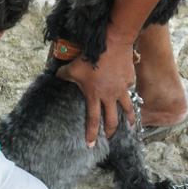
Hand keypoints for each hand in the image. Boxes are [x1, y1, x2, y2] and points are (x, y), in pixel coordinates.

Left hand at [56, 28, 135, 144]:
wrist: (113, 43)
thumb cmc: (92, 57)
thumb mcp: (73, 67)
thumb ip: (64, 75)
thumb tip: (56, 76)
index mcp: (94, 96)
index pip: (92, 120)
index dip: (91, 134)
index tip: (90, 145)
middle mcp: (110, 96)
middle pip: (112, 120)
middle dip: (110, 131)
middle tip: (108, 137)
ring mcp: (122, 89)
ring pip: (127, 109)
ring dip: (129, 119)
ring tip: (130, 125)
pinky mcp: (129, 80)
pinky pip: (129, 89)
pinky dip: (128, 93)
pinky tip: (128, 93)